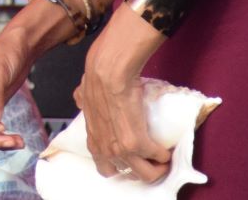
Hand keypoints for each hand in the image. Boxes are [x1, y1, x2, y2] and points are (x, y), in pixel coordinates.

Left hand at [74, 8, 170, 183]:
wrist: (109, 73)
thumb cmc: (96, 79)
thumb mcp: (83, 95)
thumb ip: (82, 100)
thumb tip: (81, 97)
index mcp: (94, 139)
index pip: (105, 167)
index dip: (119, 166)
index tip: (130, 157)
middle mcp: (106, 150)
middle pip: (127, 175)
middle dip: (140, 170)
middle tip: (150, 159)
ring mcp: (122, 150)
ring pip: (146, 174)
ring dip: (157, 167)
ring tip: (162, 157)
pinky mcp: (139, 144)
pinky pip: (159, 158)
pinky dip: (164, 154)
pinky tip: (166, 147)